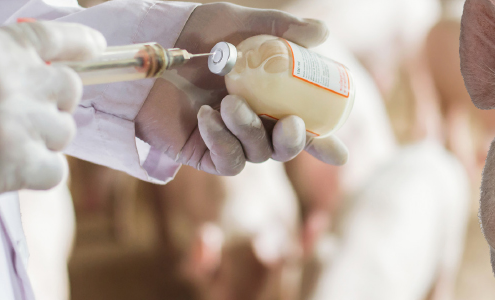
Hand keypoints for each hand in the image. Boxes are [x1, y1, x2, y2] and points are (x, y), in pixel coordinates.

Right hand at [0, 21, 105, 213]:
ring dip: (42, 142)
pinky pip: (55, 171)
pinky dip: (36, 176)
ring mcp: (15, 123)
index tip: (97, 47)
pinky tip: (4, 175)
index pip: (51, 38)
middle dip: (53, 103)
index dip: (79, 43)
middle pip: (67, 88)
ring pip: (64, 132)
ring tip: (0, 148)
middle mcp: (8, 80)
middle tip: (25, 117)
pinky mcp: (15, 166)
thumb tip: (38, 76)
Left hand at [135, 3, 347, 175]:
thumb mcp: (242, 24)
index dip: (325, 143)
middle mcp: (256, 121)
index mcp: (272, 98)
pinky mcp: (205, 151)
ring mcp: (231, 138)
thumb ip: (282, 28)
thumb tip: (323, 33)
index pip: (307, 127)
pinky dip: (222, 140)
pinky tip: (206, 116)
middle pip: (286, 147)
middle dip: (295, 142)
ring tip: (229, 102)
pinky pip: (227, 160)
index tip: (340, 154)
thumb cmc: (198, 34)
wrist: (154, 46)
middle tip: (290, 124)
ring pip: (258, 153)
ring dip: (251, 131)